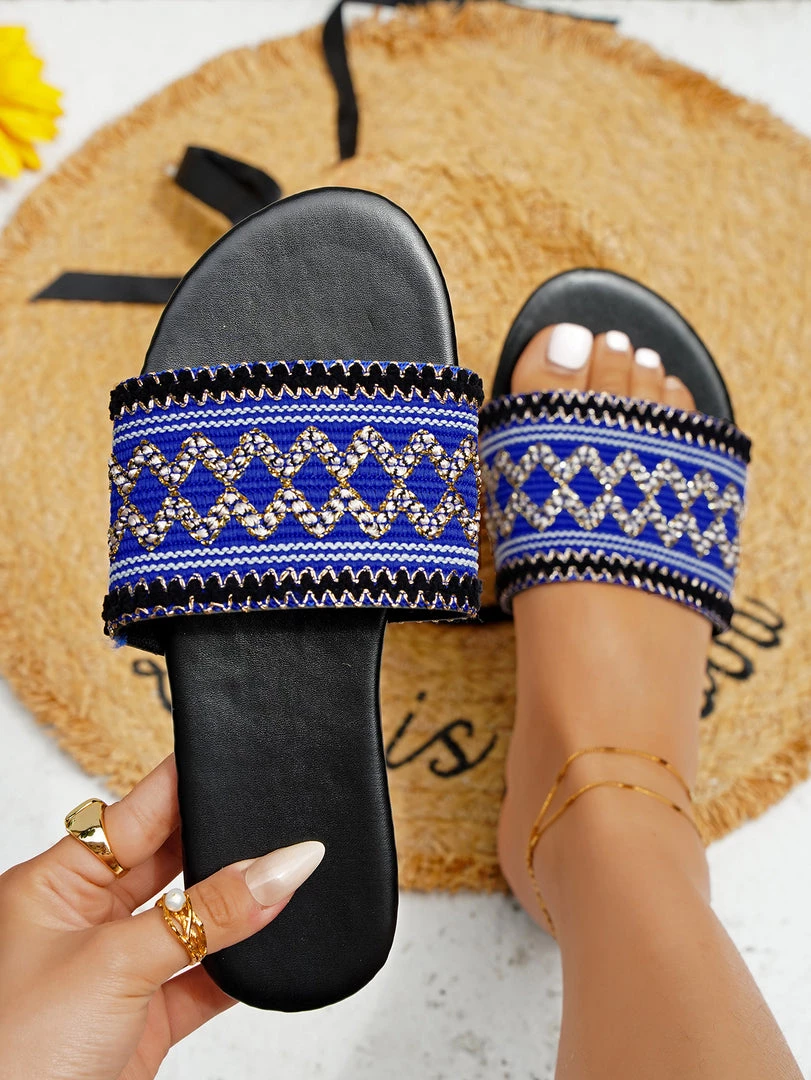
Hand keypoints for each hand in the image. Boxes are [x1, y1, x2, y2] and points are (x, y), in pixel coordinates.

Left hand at [0, 755, 324, 1079]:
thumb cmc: (14, 1056)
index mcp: (52, 886)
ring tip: (283, 883)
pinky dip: (238, 968)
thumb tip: (281, 867)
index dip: (184, 786)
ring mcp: (115, 973)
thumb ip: (206, 916)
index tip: (237, 760)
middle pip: (169, 863)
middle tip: (275, 826)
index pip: (132, 813)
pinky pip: (204, 979)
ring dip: (235, 912)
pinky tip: (269, 948)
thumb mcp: (117, 964)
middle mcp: (83, 922)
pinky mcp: (143, 1021)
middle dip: (219, 846)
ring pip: (192, 923)